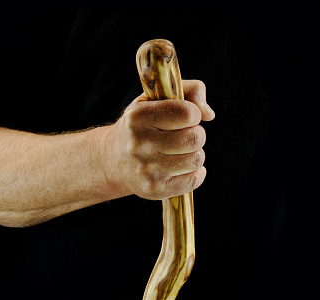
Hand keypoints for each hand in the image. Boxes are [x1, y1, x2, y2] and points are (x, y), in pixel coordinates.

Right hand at [101, 80, 214, 199]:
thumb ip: (188, 91)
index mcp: (138, 118)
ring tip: (179, 152)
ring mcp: (147, 170)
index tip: (184, 117)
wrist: (111, 161)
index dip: (193, 114)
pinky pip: (194, 180)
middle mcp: (140, 144)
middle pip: (195, 138)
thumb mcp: (154, 100)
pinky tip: (181, 168)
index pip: (187, 113)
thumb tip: (208, 114)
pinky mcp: (155, 189)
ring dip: (194, 154)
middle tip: (183, 136)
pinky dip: (194, 173)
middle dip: (195, 134)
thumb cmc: (140, 127)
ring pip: (197, 159)